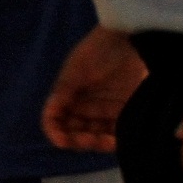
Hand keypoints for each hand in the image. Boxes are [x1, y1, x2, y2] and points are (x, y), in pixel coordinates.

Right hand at [42, 26, 146, 153]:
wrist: (132, 39)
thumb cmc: (100, 50)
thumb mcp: (78, 69)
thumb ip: (64, 91)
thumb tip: (50, 111)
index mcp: (66, 96)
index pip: (54, 120)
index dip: (55, 132)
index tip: (62, 140)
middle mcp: (82, 106)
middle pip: (74, 132)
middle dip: (78, 141)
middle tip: (89, 140)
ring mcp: (103, 110)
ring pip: (94, 136)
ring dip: (97, 144)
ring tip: (106, 142)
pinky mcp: (123, 111)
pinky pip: (115, 132)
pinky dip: (114, 140)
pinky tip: (116, 140)